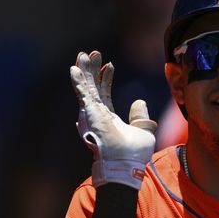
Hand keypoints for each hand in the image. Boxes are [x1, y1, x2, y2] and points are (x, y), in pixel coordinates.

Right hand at [70, 51, 156, 189]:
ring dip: (84, 71)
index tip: (109, 64)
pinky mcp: (90, 114)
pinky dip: (79, 81)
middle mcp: (97, 115)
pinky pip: (83, 94)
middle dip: (92, 70)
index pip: (104, 94)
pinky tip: (74, 68)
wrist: (127, 164)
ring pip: (86, 88)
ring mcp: (92, 115)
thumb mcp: (144, 130)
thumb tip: (139, 101)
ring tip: (83, 54)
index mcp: (108, 118)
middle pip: (92, 88)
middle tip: (93, 53)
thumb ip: (141, 115)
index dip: (106, 79)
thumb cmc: (133, 153)